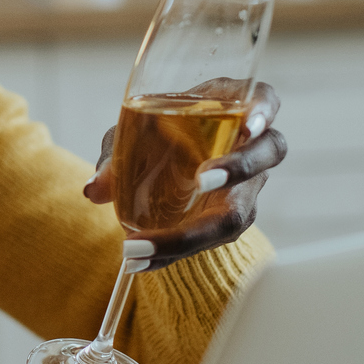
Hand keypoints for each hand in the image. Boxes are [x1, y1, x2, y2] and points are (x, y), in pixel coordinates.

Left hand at [82, 82, 285, 270]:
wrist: (161, 162)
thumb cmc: (157, 133)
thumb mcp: (132, 134)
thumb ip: (118, 153)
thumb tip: (95, 189)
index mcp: (231, 108)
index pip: (265, 100)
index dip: (263, 111)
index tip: (247, 125)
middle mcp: (250, 147)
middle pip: (268, 153)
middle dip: (238, 168)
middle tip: (203, 180)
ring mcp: (246, 187)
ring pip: (240, 211)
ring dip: (195, 232)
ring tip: (146, 246)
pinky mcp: (229, 219)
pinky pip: (208, 240)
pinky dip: (171, 253)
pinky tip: (142, 263)